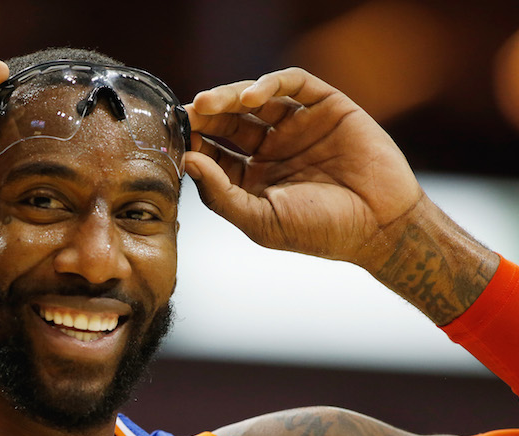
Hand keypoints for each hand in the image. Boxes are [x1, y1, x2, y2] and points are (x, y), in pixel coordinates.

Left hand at [185, 67, 421, 269]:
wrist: (382, 226)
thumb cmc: (321, 232)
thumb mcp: (260, 220)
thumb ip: (220, 194)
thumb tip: (187, 161)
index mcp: (252, 180)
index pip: (212, 155)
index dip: (192, 145)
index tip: (173, 142)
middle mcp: (271, 150)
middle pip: (228, 124)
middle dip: (204, 117)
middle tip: (185, 114)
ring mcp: (297, 127)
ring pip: (253, 100)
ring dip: (228, 97)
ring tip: (207, 103)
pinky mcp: (325, 107)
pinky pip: (292, 84)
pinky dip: (268, 84)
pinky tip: (250, 97)